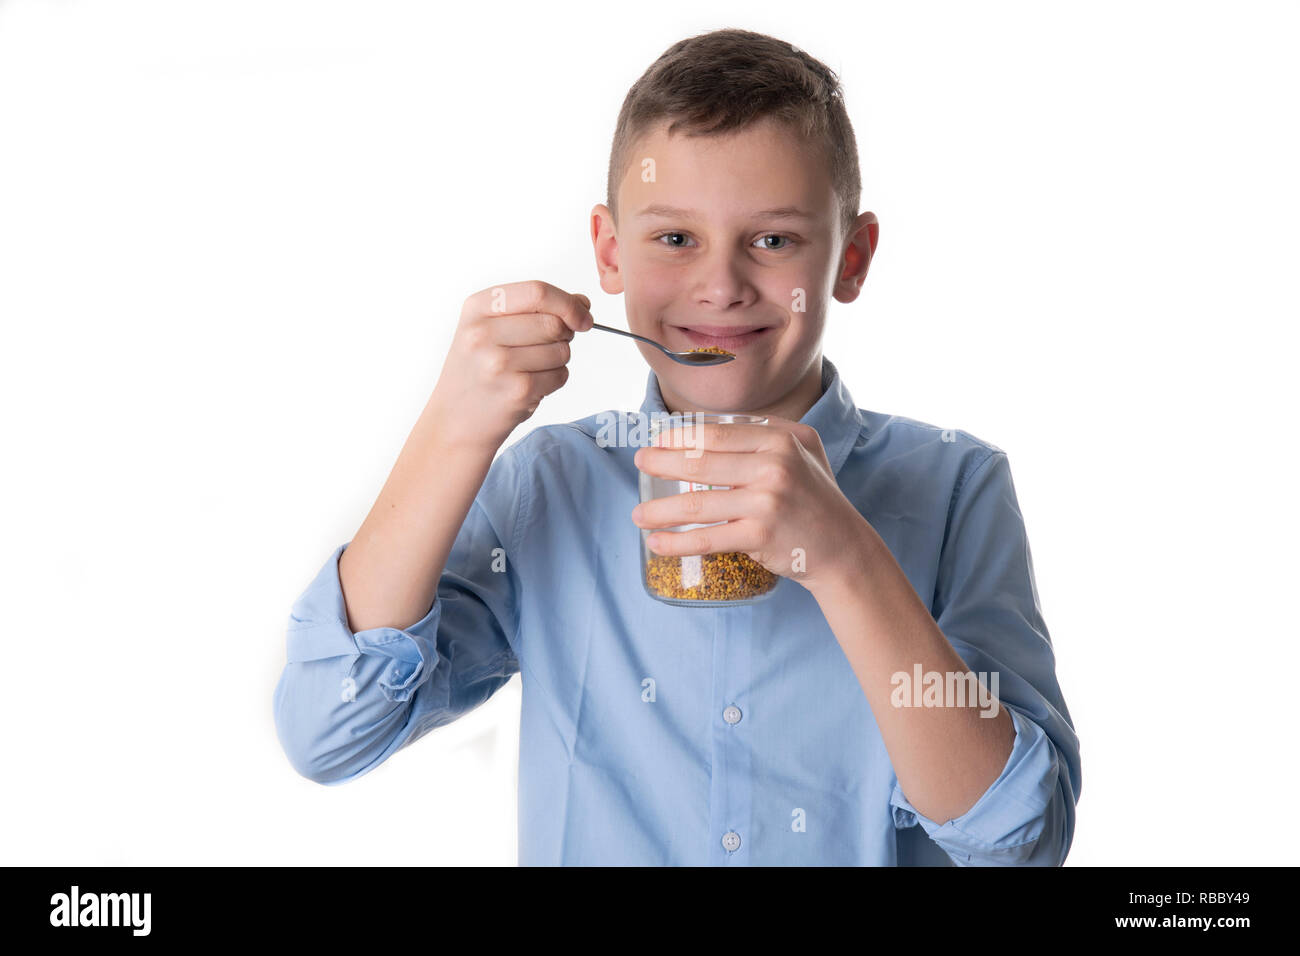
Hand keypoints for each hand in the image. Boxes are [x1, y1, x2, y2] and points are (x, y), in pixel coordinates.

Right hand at [430, 280, 592, 449]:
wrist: (454, 420)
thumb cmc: (476, 372)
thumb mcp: (488, 328)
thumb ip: (532, 309)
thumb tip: (581, 302)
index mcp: (477, 308)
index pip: (538, 292)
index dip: (568, 303)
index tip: (582, 315)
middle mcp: (483, 333)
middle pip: (553, 322)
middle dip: (565, 334)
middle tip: (548, 346)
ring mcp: (499, 363)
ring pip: (561, 350)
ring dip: (558, 360)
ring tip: (530, 369)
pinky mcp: (517, 391)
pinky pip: (560, 375)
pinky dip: (555, 380)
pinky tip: (530, 386)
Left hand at [630, 416, 871, 592]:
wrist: (844, 547)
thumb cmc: (816, 498)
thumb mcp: (802, 452)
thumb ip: (764, 435)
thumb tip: (706, 427)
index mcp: (781, 439)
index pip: (717, 433)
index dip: (680, 436)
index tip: (657, 440)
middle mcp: (775, 465)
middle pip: (702, 462)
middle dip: (662, 463)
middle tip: (640, 464)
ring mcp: (767, 501)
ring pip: (698, 504)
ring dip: (660, 511)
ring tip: (637, 514)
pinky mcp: (760, 535)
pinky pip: (708, 538)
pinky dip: (677, 542)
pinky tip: (656, 542)